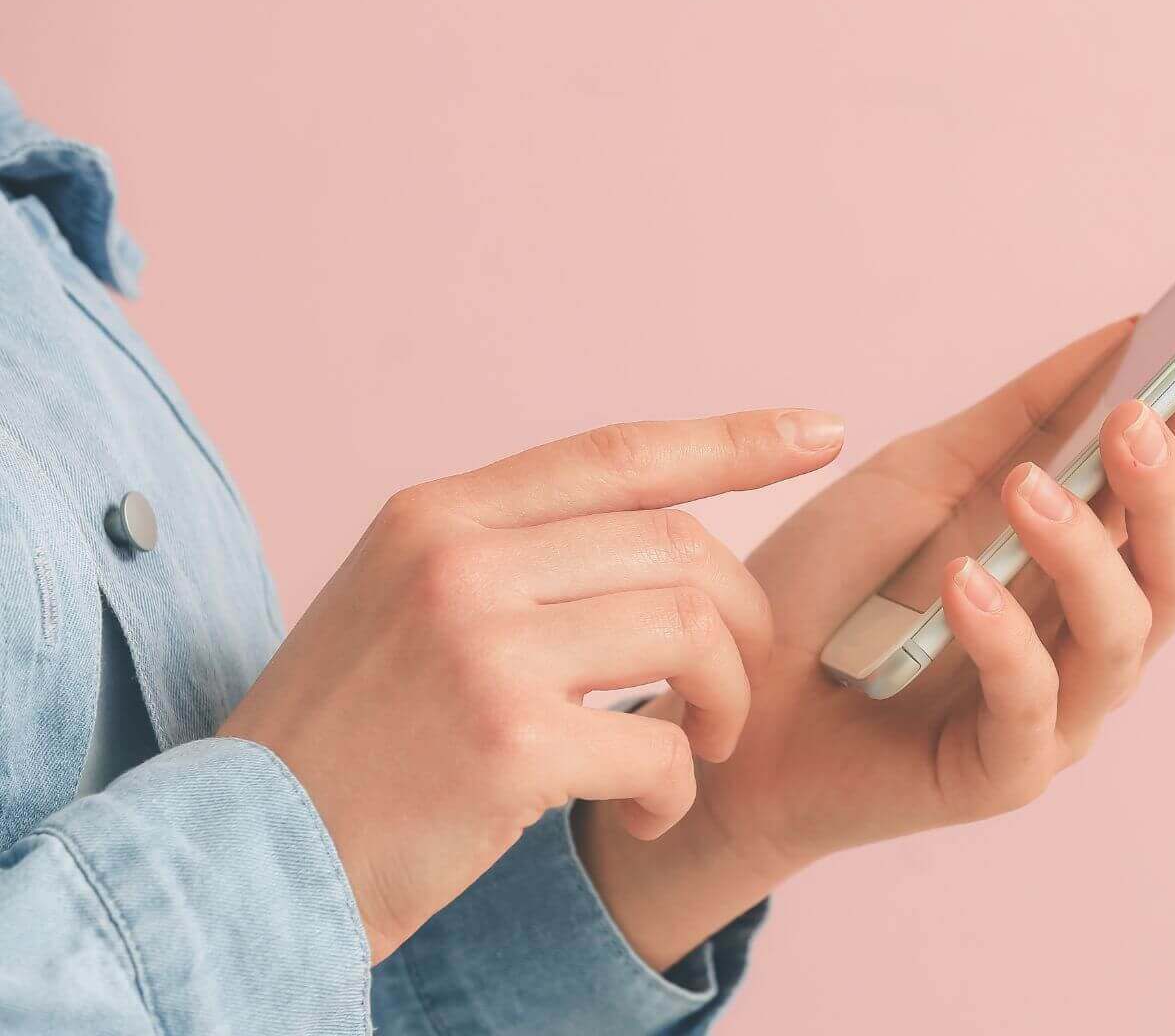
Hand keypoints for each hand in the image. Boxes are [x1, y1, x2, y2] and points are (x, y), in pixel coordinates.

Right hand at [219, 409, 844, 961]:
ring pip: (689, 632)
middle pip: (678, 548)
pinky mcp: (506, 742)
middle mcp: (458, 558)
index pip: (618, 454)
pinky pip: (658, 748)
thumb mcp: (402, 601)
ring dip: (722, 704)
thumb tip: (654, 535)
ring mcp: (480, 645)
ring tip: (696, 752)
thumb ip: (510, 553)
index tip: (821, 430)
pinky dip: (674, 791)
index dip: (733, 439)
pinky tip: (640, 816)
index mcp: (438, 514)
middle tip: (726, 694)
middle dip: (741, 624)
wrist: (240, 857)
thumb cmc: (345, 739)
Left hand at [577, 308, 1174, 966]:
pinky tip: (963, 583)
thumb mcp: (920, 476)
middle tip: (1134, 418)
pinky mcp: (1003, 769)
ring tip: (1026, 490)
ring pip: (1125, 631)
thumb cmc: (832, 591)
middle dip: (1174, 486)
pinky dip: (1005, 636)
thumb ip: (1023, 417)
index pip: (1174, 473)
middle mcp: (1086, 629)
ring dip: (1083, 550)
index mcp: (1081, 552)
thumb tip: (1125, 331)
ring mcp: (1057, 706)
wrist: (728, 704)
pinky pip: (1034, 703)